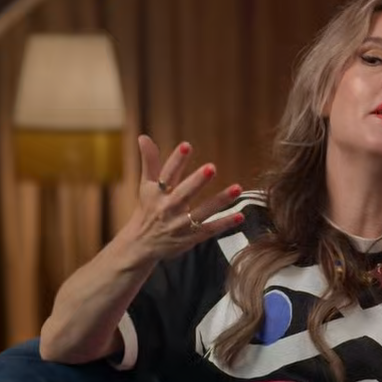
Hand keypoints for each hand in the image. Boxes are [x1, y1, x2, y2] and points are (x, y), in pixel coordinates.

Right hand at [123, 135, 243, 262]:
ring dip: (220, 201)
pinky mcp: (190, 238)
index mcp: (156, 193)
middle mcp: (168, 208)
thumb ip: (149, 161)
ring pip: (201, 212)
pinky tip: (240, 216)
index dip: (176, 160)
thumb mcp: (146, 186)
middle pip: (183, 194)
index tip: (187, 145)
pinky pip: (209, 230)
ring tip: (237, 188)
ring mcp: (180, 225)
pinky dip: (224, 224)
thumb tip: (143, 136)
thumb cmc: (147, 209)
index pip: (166, 174)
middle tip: (211, 167)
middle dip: (197, 181)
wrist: (141, 245)